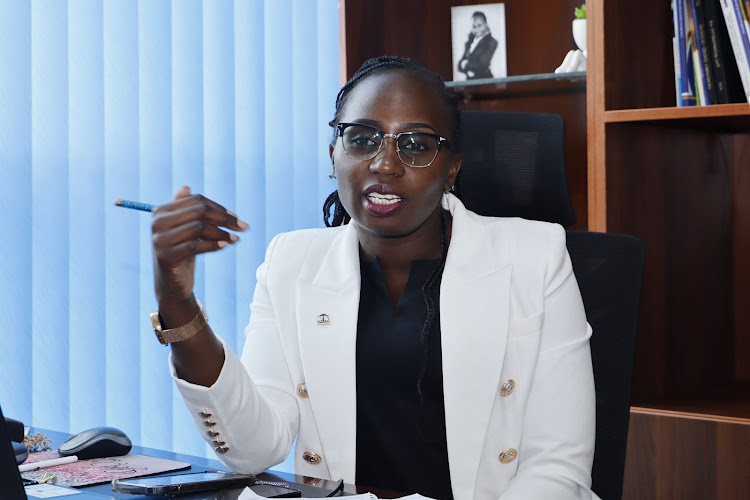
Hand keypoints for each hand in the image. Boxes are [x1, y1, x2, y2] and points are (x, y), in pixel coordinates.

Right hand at [152, 186, 248, 308]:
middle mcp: (157, 222)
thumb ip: (185, 209)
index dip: (219, 208)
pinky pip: (196, 246)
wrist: (172, 283)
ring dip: (222, 232)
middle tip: (243, 227)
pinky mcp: (166, 256)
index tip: (236, 218)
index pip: (196, 200)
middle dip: (224, 218)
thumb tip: (186, 187)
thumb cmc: (182, 253)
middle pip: (199, 211)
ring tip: (236, 239)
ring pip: (199, 228)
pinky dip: (214, 244)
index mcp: (161, 211)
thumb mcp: (184, 230)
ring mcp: (159, 240)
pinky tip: (226, 245)